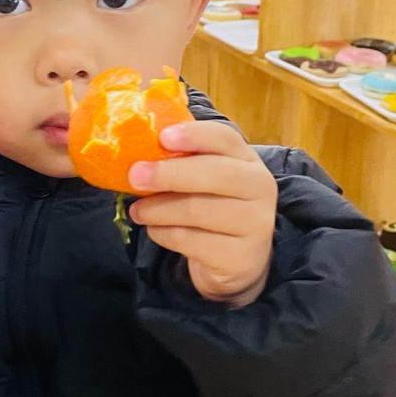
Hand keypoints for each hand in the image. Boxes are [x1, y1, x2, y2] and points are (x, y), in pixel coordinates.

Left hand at [128, 119, 277, 306]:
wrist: (236, 261)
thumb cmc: (213, 208)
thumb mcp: (205, 180)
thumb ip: (182, 161)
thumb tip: (139, 147)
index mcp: (247, 159)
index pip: (226, 138)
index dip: (195, 135)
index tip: (163, 137)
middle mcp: (259, 187)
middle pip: (218, 174)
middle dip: (171, 173)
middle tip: (135, 176)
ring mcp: (255, 223)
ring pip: (200, 210)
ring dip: (159, 209)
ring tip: (138, 210)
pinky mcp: (239, 256)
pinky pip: (192, 241)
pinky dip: (164, 233)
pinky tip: (155, 230)